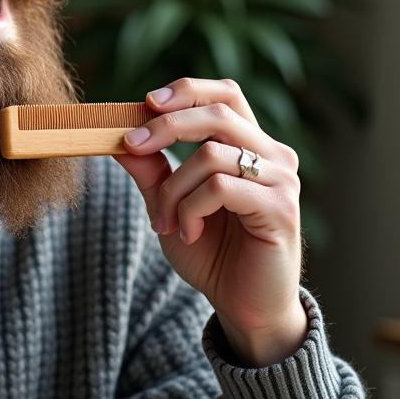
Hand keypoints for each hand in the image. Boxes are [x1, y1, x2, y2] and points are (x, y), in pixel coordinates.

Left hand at [115, 78, 307, 367]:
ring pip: (212, 155)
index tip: (146, 104)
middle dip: (166, 127)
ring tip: (166, 221)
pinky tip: (187, 233)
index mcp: (250, 145)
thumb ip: (151, 171)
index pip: (226, 94)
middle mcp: (272, 155)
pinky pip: (221, 188)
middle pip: (218, 112)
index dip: (187, 91)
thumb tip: (118, 138)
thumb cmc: (211, 254)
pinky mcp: (281, 209)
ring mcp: (281, 180)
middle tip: (130, 146)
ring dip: (174, 188)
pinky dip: (191, 208)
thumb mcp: (170, 205)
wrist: (244, 307)